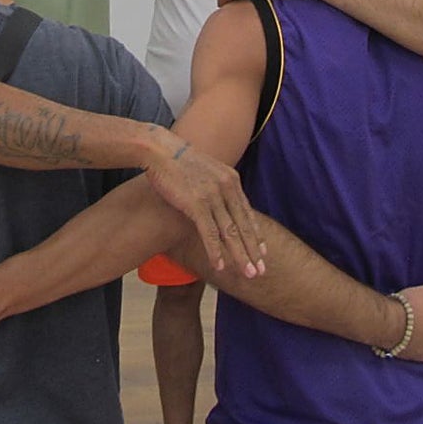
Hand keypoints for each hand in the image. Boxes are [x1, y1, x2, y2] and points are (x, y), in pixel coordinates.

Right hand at [141, 140, 263, 278]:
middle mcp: (226, 188)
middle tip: (262, 271)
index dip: (255, 234)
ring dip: (240, 256)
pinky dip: (216, 251)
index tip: (262, 252)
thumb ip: (217, 185)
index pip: (247, 213)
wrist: (160, 150)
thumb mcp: (206, 170)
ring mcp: (212, 196)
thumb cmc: (179, 161)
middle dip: (253, 251)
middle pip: (243, 226)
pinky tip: (220, 266)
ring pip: (230, 232)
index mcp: (231, 180)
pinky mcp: (196, 204)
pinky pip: (209, 233)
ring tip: (248, 274)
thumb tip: (221, 200)